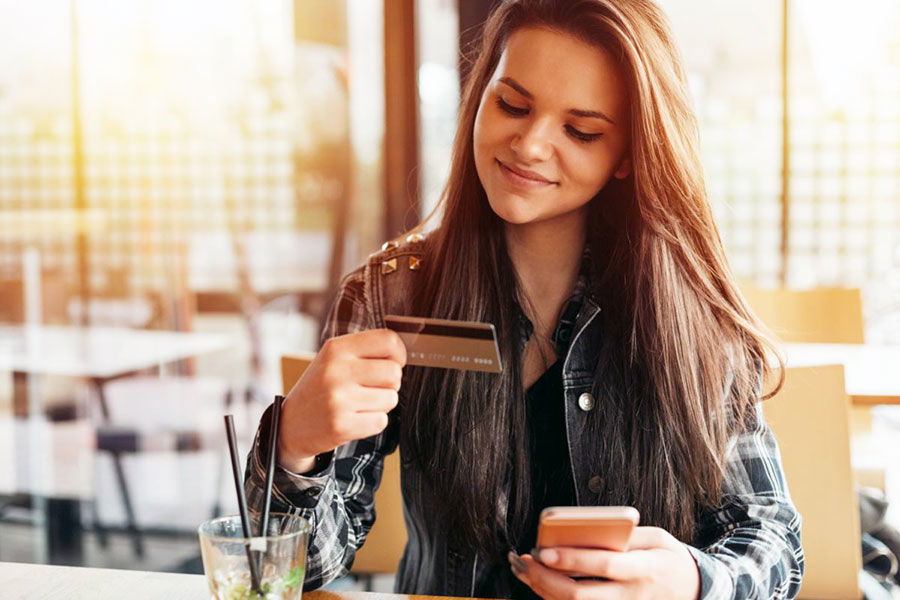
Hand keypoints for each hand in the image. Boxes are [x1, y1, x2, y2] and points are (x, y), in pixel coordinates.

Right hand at [277, 329, 406, 471]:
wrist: (290, 424)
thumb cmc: (321, 387)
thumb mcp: (334, 359)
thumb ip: (365, 351)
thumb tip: (403, 352)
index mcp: (336, 348)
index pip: (388, 340)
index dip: (399, 354)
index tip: (394, 362)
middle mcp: (336, 370)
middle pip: (394, 372)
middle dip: (390, 383)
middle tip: (372, 388)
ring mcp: (338, 399)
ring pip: (391, 398)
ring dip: (382, 404)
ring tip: (360, 403)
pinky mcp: (341, 425)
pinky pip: (381, 421)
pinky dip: (373, 422)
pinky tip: (355, 418)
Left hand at [508, 526, 699, 599]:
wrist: (694, 590)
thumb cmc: (669, 560)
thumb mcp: (656, 538)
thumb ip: (624, 536)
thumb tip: (586, 530)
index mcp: (643, 569)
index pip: (603, 566)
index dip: (571, 560)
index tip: (542, 550)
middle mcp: (632, 596)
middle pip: (581, 596)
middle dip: (546, 580)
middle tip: (525, 561)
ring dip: (544, 590)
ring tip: (524, 570)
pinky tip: (540, 583)